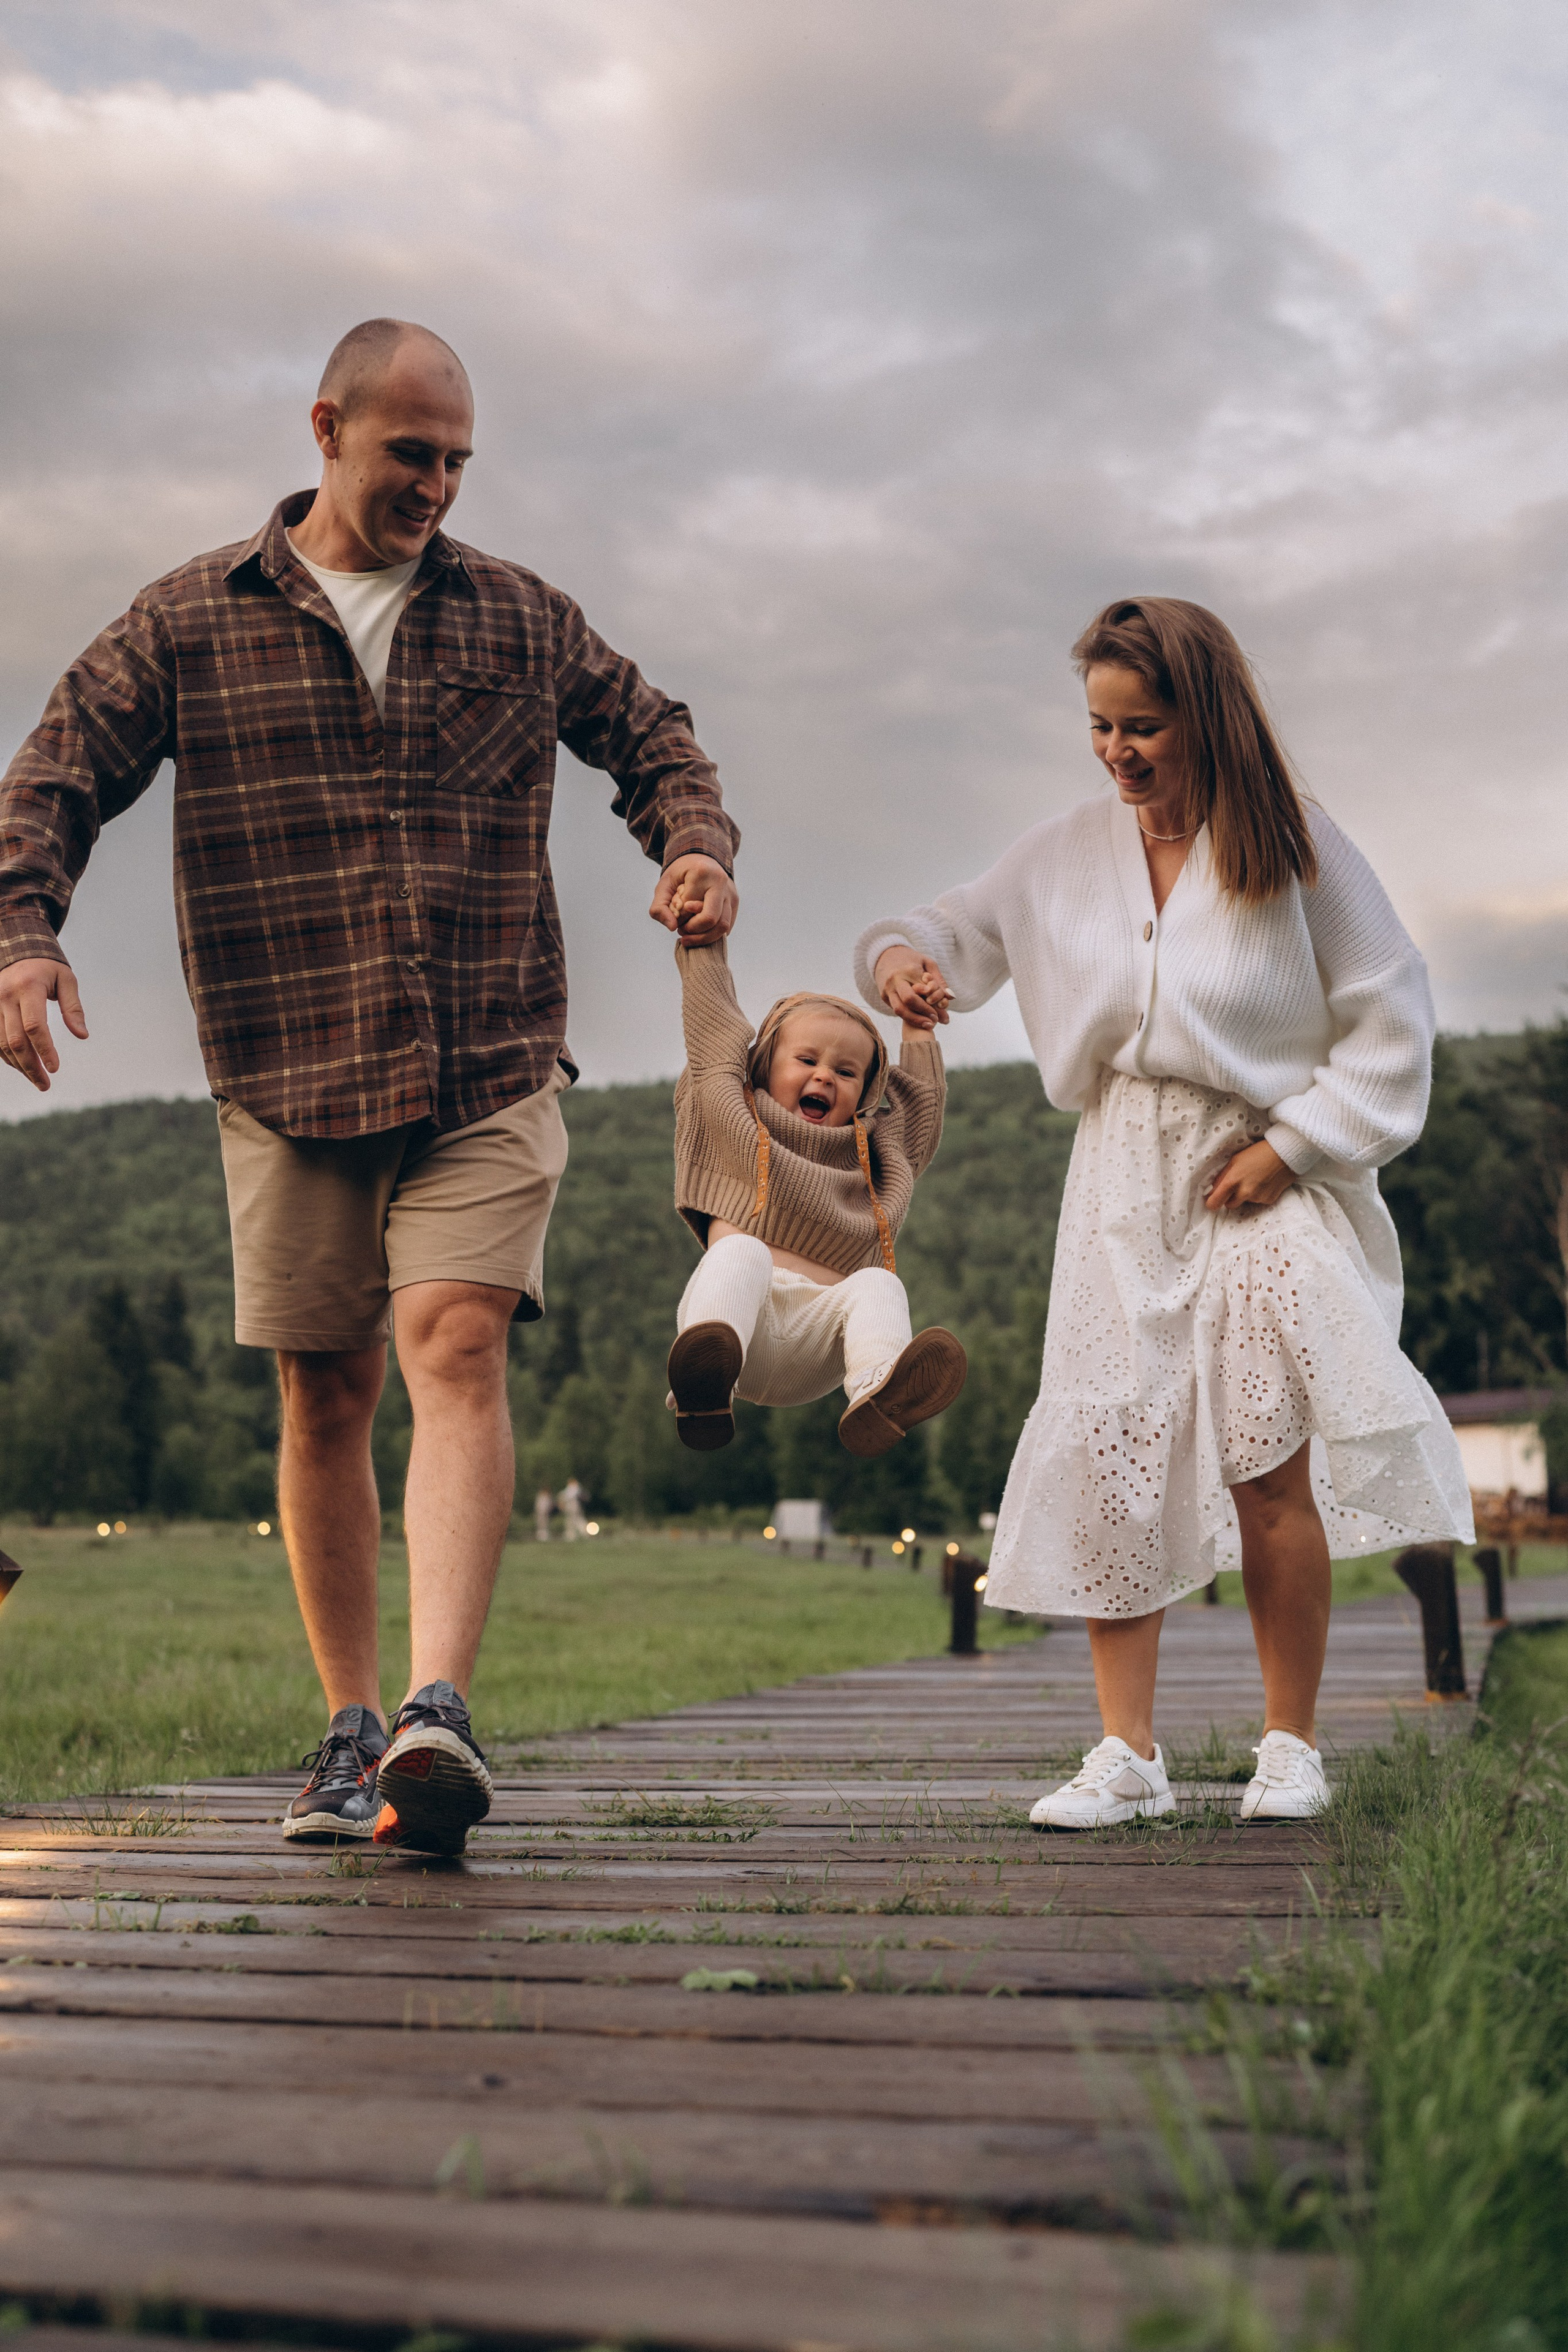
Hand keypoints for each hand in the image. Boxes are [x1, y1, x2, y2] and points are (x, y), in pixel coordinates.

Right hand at [0, 957, 87, 1091]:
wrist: (16, 950)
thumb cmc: (47, 966)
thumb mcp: (66, 979)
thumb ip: (74, 1008)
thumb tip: (82, 1035)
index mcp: (28, 987)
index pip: (34, 1026)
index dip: (45, 1050)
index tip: (55, 1068)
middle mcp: (5, 996)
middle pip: (16, 1040)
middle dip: (31, 1066)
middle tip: (46, 1084)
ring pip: (2, 1044)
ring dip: (19, 1066)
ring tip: (37, 1080)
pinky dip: (7, 1057)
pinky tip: (22, 1067)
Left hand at [651, 854, 738, 942]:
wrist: (702, 859)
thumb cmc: (681, 874)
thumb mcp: (664, 885)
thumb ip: (659, 907)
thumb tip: (672, 928)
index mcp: (701, 873)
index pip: (688, 907)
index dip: (678, 917)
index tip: (673, 916)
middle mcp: (720, 882)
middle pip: (710, 919)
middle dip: (693, 931)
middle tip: (681, 930)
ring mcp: (730, 892)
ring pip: (723, 926)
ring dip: (704, 937)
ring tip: (690, 935)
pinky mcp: (734, 902)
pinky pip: (727, 925)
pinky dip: (713, 934)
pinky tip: (701, 931)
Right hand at [874, 946, 951, 1029]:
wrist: (886, 956)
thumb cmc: (912, 960)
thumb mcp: (928, 964)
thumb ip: (940, 981)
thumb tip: (951, 997)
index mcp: (908, 970)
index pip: (924, 990)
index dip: (934, 1003)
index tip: (944, 1014)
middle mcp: (895, 980)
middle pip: (909, 1001)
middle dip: (923, 1013)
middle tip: (935, 1020)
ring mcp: (887, 989)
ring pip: (899, 1010)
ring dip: (915, 1020)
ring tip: (928, 1025)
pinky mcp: (883, 996)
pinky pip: (896, 1009)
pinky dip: (908, 1016)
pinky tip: (918, 1019)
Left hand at [1205, 1138, 1294, 1213]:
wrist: (1285, 1153)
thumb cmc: (1257, 1152)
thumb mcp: (1235, 1160)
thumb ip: (1222, 1177)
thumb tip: (1213, 1190)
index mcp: (1232, 1181)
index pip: (1214, 1203)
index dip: (1212, 1201)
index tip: (1213, 1198)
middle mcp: (1244, 1193)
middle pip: (1229, 1205)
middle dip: (1230, 1197)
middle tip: (1237, 1184)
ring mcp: (1258, 1198)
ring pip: (1245, 1202)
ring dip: (1246, 1194)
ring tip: (1255, 1178)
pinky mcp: (1269, 1200)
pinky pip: (1258, 1201)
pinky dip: (1259, 1194)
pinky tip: (1265, 1181)